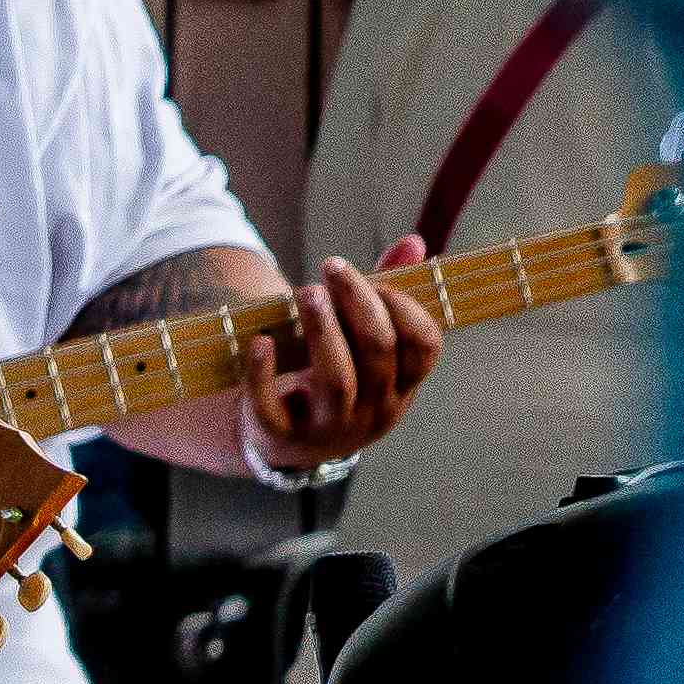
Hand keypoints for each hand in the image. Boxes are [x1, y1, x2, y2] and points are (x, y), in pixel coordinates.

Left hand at [243, 239, 448, 472]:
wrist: (283, 442)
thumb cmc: (332, 379)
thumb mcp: (361, 345)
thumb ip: (385, 296)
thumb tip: (413, 241)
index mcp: (402, 388)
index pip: (423, 346)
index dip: (405, 307)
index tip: (375, 279)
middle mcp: (374, 413)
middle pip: (377, 353)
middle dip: (358, 304)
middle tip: (331, 268)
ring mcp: (329, 430)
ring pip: (335, 379)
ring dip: (322, 331)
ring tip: (306, 293)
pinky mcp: (281, 438)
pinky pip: (271, 408)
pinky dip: (263, 373)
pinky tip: (259, 342)